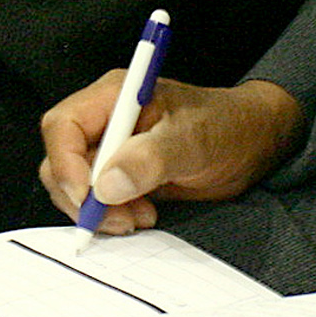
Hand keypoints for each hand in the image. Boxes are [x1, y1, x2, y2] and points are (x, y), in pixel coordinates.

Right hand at [39, 78, 303, 236]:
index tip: (89, 197)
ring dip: (99, 210)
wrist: (253, 141)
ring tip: (141, 218)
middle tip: (120, 219)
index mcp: (115, 96)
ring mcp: (112, 148)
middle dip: (83, 196)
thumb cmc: (227, 125)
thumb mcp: (193, 139)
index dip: (66, 163)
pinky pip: (98, 198)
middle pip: (62, 160)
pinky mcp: (122, 174)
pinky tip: (144, 216)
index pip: (63, 126)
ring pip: (76, 185)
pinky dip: (112, 214)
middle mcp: (106, 120)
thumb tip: (106, 185)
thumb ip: (150, 158)